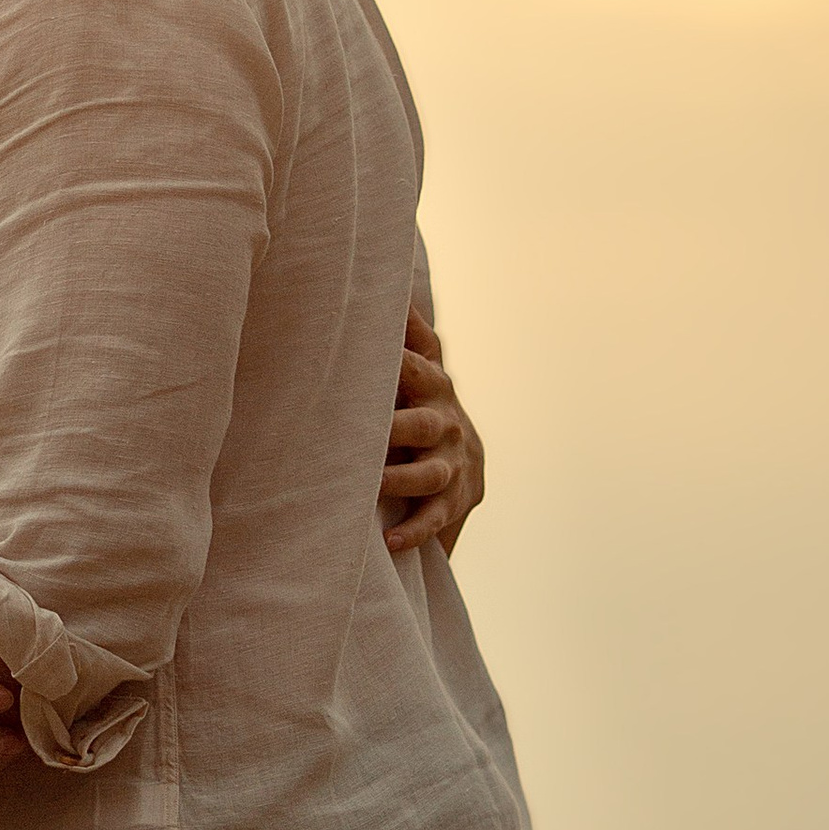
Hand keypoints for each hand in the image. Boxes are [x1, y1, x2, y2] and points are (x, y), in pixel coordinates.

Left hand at [380, 306, 485, 557]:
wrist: (468, 463)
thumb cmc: (424, 406)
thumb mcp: (421, 368)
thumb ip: (408, 333)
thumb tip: (393, 286)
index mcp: (432, 386)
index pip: (415, 369)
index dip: (395, 363)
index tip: (366, 358)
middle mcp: (446, 423)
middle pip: (422, 424)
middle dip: (394, 430)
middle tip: (360, 435)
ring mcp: (452, 465)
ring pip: (428, 474)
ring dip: (399, 481)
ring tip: (371, 488)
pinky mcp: (454, 503)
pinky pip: (434, 518)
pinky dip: (413, 532)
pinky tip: (388, 542)